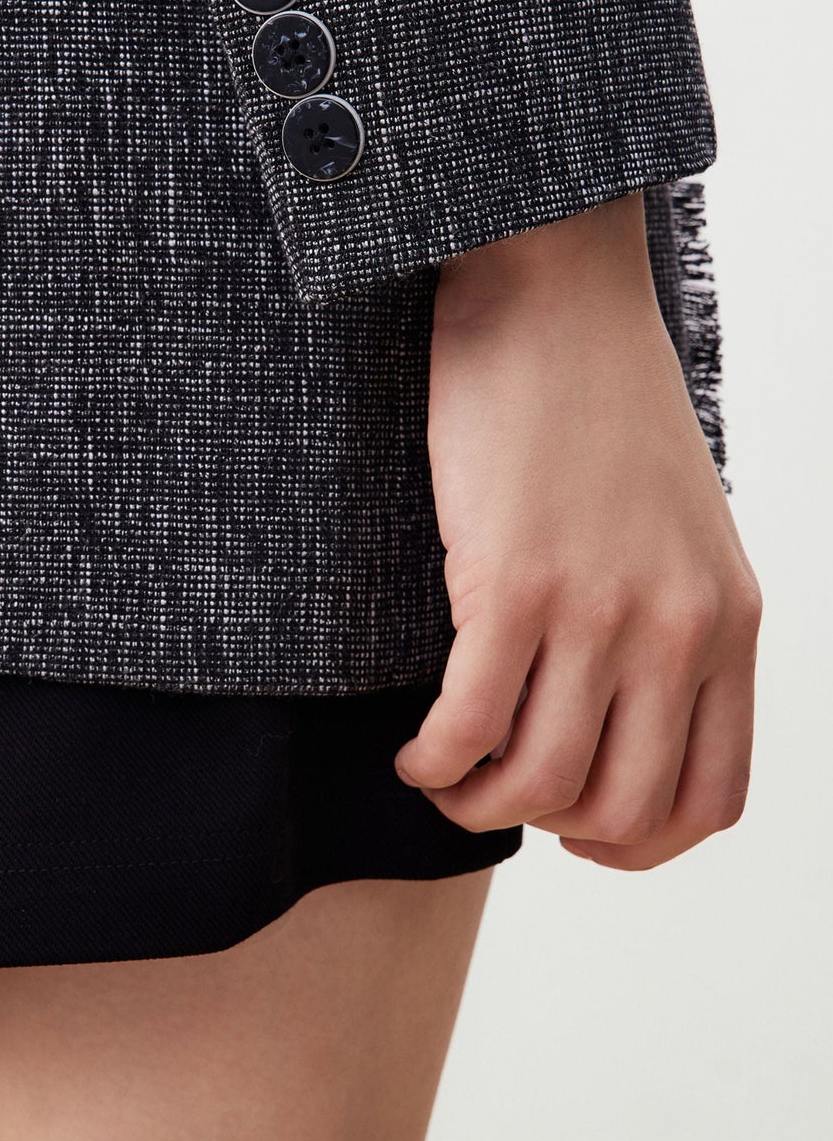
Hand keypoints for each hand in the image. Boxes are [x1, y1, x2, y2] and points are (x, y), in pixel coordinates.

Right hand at [394, 192, 760, 869]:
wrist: (555, 294)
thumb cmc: (601, 403)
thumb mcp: (679, 527)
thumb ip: (669, 622)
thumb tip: (611, 720)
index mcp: (729, 621)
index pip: (709, 800)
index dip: (636, 845)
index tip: (576, 832)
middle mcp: (677, 628)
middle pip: (618, 808)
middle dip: (544, 828)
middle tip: (489, 793)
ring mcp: (598, 608)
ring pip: (538, 782)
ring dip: (474, 804)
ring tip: (439, 773)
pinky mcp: (512, 580)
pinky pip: (469, 725)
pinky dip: (432, 761)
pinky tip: (412, 747)